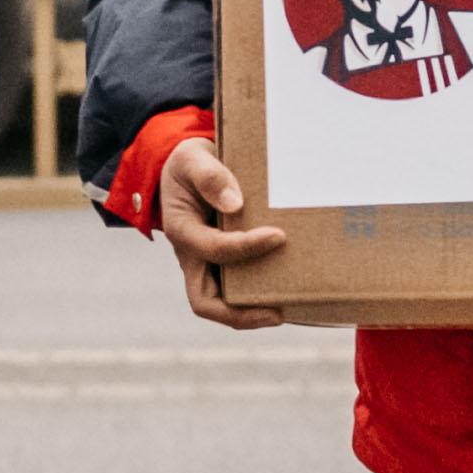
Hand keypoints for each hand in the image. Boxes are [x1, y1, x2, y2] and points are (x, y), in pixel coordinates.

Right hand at [153, 135, 290, 330]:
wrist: (189, 169)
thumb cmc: (190, 164)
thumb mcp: (193, 158)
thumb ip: (210, 177)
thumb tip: (236, 204)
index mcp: (182, 230)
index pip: (213, 249)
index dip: (245, 247)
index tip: (279, 235)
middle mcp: (192, 256)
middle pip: (205, 302)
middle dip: (240, 313)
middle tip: (278, 313)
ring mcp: (207, 264)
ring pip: (223, 304)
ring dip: (253, 311)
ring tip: (289, 307)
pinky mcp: (224, 264)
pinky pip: (239, 290)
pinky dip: (260, 296)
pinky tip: (290, 290)